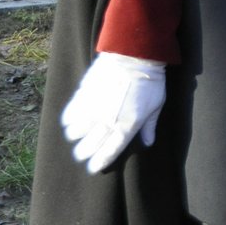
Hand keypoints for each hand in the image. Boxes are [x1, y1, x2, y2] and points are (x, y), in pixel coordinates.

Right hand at [60, 53, 165, 172]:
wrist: (134, 56)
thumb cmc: (151, 82)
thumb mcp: (156, 106)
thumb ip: (149, 126)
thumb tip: (148, 143)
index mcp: (128, 127)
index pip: (110, 152)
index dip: (99, 162)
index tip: (93, 168)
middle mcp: (108, 122)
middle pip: (90, 146)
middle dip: (84, 153)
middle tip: (81, 154)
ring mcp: (94, 109)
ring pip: (76, 132)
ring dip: (75, 136)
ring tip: (76, 136)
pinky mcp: (84, 96)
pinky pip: (70, 115)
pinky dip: (69, 121)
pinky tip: (70, 122)